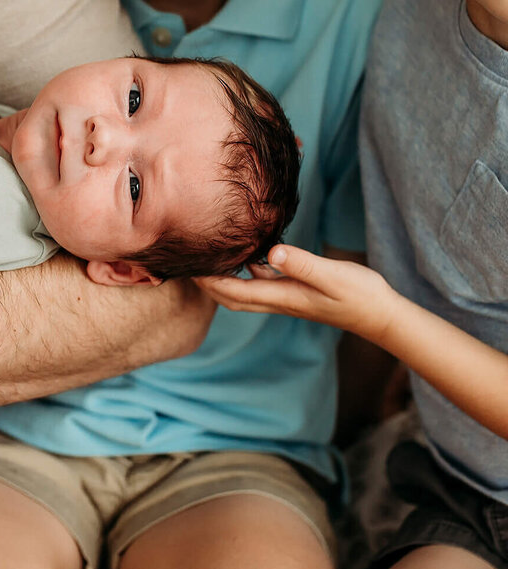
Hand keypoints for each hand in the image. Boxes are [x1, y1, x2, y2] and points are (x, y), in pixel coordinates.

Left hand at [193, 244, 398, 341]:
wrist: (380, 315)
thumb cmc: (360, 295)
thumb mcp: (332, 275)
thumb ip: (303, 264)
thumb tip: (271, 253)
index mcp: (282, 297)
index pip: (234, 292)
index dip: (209, 281)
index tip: (189, 266)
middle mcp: (279, 300)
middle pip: (232, 297)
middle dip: (207, 284)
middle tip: (189, 264)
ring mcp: (288, 298)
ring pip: (245, 292)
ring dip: (224, 280)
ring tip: (210, 259)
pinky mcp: (297, 292)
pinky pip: (263, 284)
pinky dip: (249, 273)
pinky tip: (250, 255)